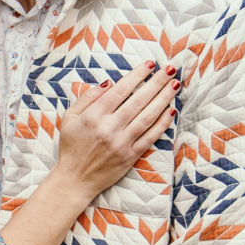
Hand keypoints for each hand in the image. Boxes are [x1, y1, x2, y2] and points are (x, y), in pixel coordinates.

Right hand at [52, 62, 179, 203]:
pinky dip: (162, 123)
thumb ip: (87, 97)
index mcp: (94, 116)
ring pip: (148, 117)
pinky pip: (150, 137)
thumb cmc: (71, 146)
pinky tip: (171, 111)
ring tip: (175, 85)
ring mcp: (122, 143)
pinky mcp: (130, 156)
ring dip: (164, 99)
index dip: (137, 75)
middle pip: (139, 100)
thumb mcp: (69, 118)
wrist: (75, 179)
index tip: (150, 64)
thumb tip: (109, 83)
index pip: (121, 90)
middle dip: (156, 82)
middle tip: (170, 69)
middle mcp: (110, 128)